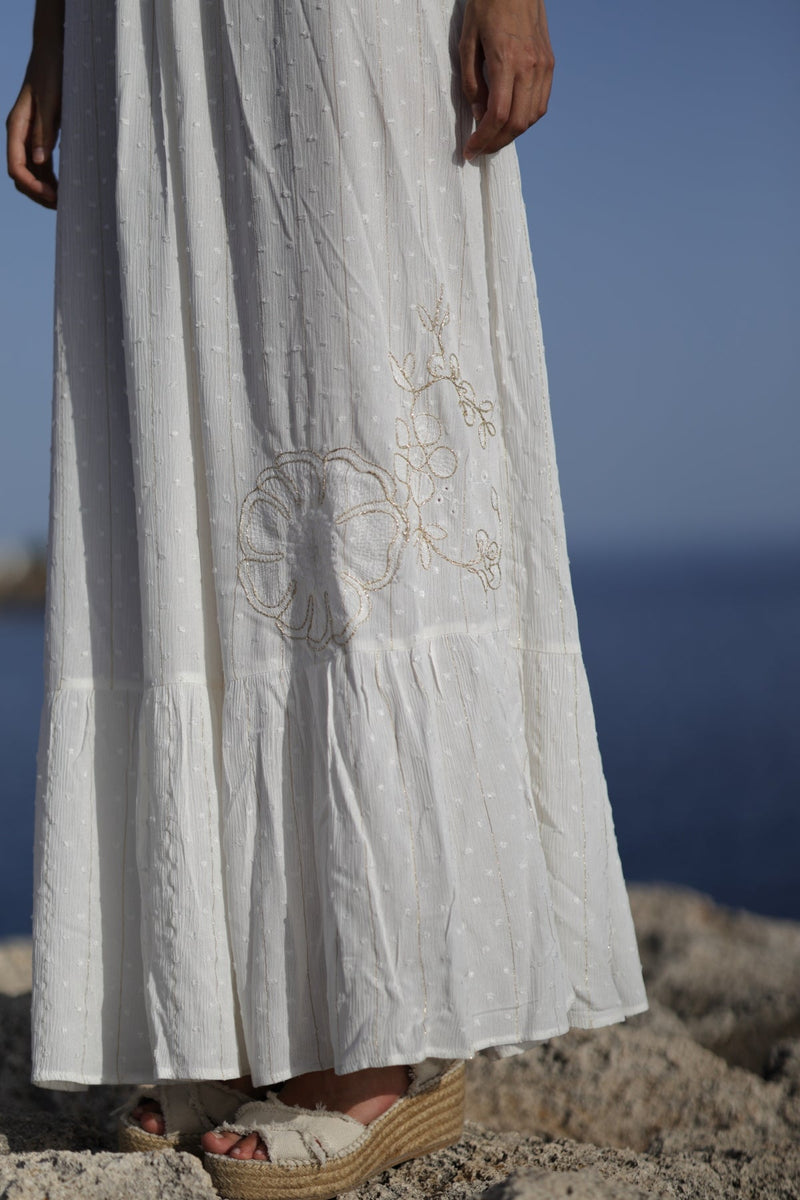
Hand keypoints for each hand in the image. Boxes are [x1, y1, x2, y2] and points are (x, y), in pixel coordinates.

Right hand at [6, 14, 63, 209]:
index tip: (53, 197)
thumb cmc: (52, 72)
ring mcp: (29, 135)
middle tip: (60, 206)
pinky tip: (64, 187)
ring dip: (44, 188)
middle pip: (20, 174)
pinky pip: (41, 163)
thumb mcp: (51, 101)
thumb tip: (38, 161)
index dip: (32, 186)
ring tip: (64, 201)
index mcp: (16, 126)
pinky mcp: (41, 134)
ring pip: (31, 172)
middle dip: (37, 193)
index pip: (16, 167)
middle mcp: (19, 133)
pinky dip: (50, 177)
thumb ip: (44, 131)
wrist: (53, 52)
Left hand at [459, 0, 553, 160]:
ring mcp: (543, 66)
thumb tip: (478, 113)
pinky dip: (525, 118)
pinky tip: (510, 119)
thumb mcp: (467, 42)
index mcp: (506, 60)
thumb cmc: (487, 5)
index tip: (470, 151)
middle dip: (496, 143)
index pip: (498, 115)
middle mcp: (530, 66)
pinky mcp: (549, 63)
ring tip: (493, 136)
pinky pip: (541, 103)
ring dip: (512, 133)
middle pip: (517, 123)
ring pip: (531, 117)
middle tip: (481, 149)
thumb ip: (471, 82)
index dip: (483, 139)